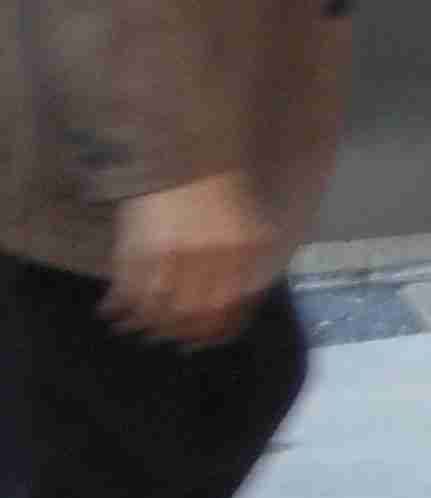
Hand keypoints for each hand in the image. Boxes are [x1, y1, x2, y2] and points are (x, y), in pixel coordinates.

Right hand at [107, 174, 282, 348]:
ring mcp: (172, 256)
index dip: (219, 331)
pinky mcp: (137, 250)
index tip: (208, 342)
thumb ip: (246, 265)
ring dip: (147, 326)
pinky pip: (126, 291)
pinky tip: (113, 314)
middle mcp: (210, 258)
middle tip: (172, 340)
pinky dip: (119, 308)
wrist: (186, 155)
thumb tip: (235, 308)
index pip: (232, 308)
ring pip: (158, 310)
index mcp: (243, 252)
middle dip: (181, 334)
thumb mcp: (250, 227)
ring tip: (140, 330)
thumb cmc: (222, 191)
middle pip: (194, 316)